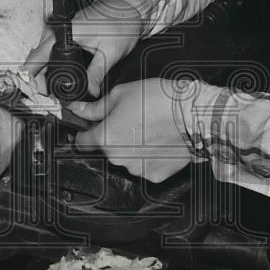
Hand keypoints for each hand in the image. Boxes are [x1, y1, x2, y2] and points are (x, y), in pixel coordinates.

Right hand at [26, 0, 144, 97]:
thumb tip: (90, 92)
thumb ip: (97, 73)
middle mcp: (61, 27)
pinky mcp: (68, 30)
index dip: (33, 75)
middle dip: (36, 75)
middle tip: (41, 94)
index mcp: (67, 31)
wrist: (129, 9)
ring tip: (45, 87)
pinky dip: (50, 60)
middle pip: (37, 55)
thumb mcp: (110, 53)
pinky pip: (52, 46)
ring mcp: (63, 27)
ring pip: (43, 51)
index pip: (39, 56)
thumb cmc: (121, 24)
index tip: (34, 90)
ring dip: (42, 68)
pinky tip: (53, 73)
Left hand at [69, 79, 202, 182]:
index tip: (91, 128)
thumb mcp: (120, 94)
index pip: (81, 142)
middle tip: (130, 121)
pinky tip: (158, 141)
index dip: (84, 133)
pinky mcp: (154, 175)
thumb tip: (78, 110)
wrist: (191, 114)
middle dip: (114, 137)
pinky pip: (144, 166)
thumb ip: (95, 108)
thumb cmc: (158, 100)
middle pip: (106, 150)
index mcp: (105, 138)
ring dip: (131, 148)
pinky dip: (148, 157)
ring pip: (126, 159)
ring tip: (148, 129)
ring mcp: (136, 169)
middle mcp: (117, 158)